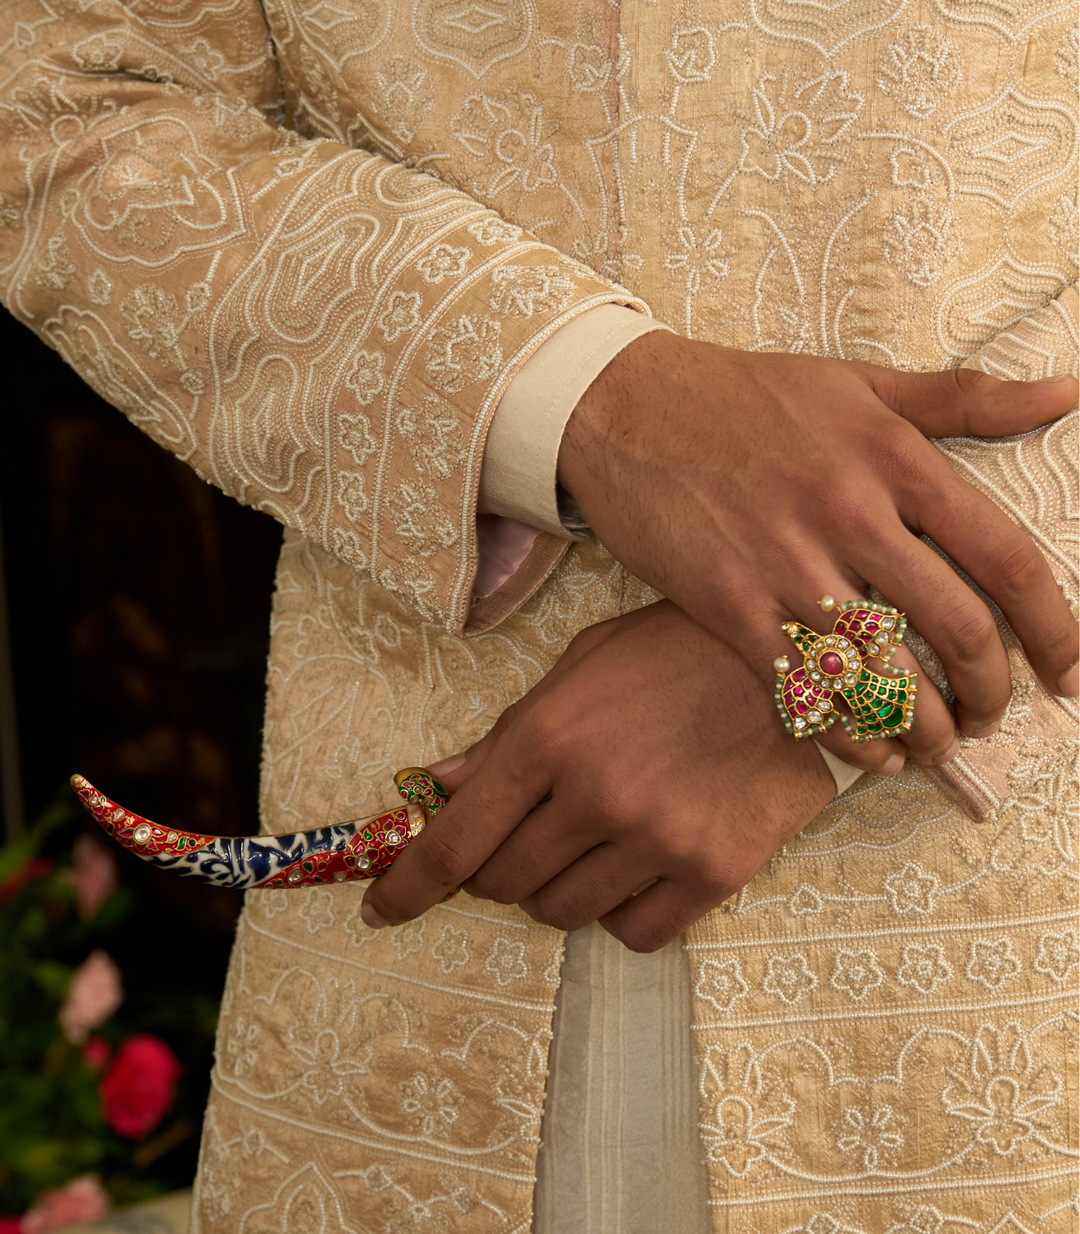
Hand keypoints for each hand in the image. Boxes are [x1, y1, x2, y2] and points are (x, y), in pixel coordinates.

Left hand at [361, 601, 835, 950]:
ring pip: (564, 912)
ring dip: (556, 890)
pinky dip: (620, 911)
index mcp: (548, 736)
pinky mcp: (714, 871)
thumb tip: (438, 785)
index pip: (457, 839)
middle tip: (519, 843)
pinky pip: (635, 932)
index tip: (382, 911)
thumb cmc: (675, 649)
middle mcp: (595, 795)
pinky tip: (637, 867)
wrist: (799, 656)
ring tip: (587, 844)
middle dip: (494, 873)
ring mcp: (657, 839)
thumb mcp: (579, 668)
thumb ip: (506, 735)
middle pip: (505, 884)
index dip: (408, 885)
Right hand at [557, 333, 1079, 772]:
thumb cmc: (742, 394)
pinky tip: (875, 757)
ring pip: (883, 673)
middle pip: (956, 628)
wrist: (623, 406)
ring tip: (941, 747)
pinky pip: (806, 691)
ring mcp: (785, 564)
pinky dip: (851, 739)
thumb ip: (964, 396)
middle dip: (992, 691)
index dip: (1055, 626)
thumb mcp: (858, 379)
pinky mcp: (727, 605)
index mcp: (893, 456)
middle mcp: (849, 513)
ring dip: (927, 728)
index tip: (1070, 671)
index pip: (1005, 556)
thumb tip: (1069, 390)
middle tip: (994, 715)